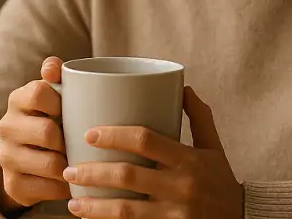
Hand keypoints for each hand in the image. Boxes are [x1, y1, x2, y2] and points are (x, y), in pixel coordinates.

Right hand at [0, 56, 69, 211]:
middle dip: (70, 139)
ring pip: (50, 164)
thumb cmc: (51, 118)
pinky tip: (73, 181)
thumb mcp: (54, 95)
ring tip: (82, 162)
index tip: (72, 110)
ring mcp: (7, 158)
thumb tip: (53, 66)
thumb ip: (57, 75)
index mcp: (18, 99)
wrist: (26, 156)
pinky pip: (48, 189)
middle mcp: (7, 127)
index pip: (39, 92)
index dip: (60, 102)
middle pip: (47, 132)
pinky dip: (66, 187)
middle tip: (84, 142)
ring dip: (71, 165)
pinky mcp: (13, 185)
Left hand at [63, 86, 242, 218]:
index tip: (89, 134)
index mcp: (189, 159)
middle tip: (68, 169)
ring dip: (95, 206)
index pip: (146, 140)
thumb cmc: (222, 181)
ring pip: (126, 210)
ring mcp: (175, 213)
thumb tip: (183, 86)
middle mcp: (181, 186)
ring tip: (72, 202)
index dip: (114, 135)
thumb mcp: (215, 148)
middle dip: (93, 173)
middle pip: (129, 175)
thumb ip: (200, 117)